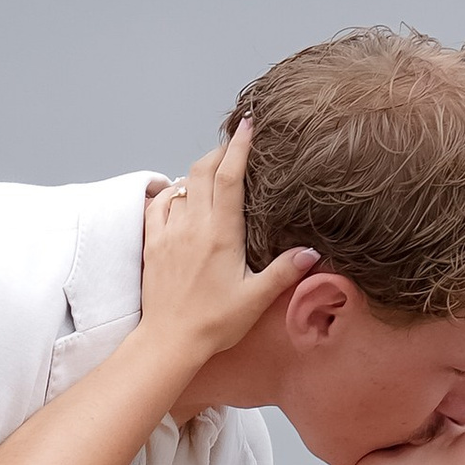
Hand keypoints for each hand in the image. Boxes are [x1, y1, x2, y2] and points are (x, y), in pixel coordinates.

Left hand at [140, 116, 317, 366]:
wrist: (169, 341)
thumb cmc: (214, 323)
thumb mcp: (256, 299)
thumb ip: (284, 271)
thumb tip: (312, 252)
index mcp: (221, 234)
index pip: (229, 176)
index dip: (239, 146)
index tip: (249, 123)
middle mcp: (193, 226)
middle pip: (203, 169)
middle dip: (219, 151)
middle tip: (235, 145)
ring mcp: (169, 233)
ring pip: (182, 184)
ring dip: (197, 173)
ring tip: (213, 174)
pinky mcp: (153, 244)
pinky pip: (159, 205)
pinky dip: (171, 193)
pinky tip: (181, 197)